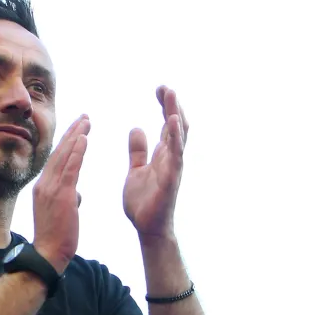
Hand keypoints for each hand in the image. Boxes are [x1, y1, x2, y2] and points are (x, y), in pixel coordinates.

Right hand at [32, 115, 89, 273]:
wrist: (48, 254)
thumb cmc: (56, 237)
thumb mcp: (60, 213)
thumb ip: (68, 199)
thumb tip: (76, 195)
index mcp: (43, 187)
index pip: (56, 159)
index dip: (67, 142)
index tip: (76, 129)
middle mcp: (45, 183)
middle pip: (60, 152)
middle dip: (72, 132)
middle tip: (84, 117)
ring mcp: (52, 188)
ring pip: (65, 155)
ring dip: (76, 136)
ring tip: (86, 121)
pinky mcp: (62, 194)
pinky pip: (70, 168)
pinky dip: (77, 151)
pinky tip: (84, 138)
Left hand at [123, 86, 187, 237]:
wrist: (147, 228)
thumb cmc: (144, 201)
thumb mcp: (136, 170)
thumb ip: (138, 150)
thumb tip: (137, 128)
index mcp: (163, 155)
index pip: (167, 124)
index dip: (165, 105)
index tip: (159, 88)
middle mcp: (172, 158)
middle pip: (176, 125)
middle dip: (172, 105)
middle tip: (165, 86)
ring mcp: (173, 168)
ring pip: (179, 136)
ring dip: (175, 114)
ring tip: (171, 95)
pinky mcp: (170, 179)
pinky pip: (175, 155)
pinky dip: (176, 138)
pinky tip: (172, 122)